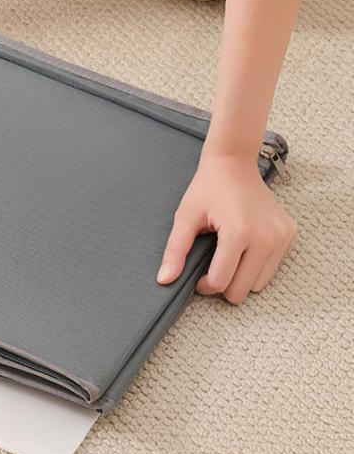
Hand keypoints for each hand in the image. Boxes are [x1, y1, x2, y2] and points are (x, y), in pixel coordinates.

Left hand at [156, 152, 296, 304]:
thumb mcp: (185, 216)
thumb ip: (175, 250)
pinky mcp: (289, 234)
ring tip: (227, 256)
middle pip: (242, 290)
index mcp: (239, 232)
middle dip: (223, 285)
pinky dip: (255, 267)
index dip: (204, 285)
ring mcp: (281, 236)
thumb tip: (164, 279)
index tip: (197, 274)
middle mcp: (266, 237)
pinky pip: (272, 268)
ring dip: (240, 278)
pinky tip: (243, 248)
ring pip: (258, 284)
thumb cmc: (207, 188)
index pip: (221, 281)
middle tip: (211, 266)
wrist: (233, 163)